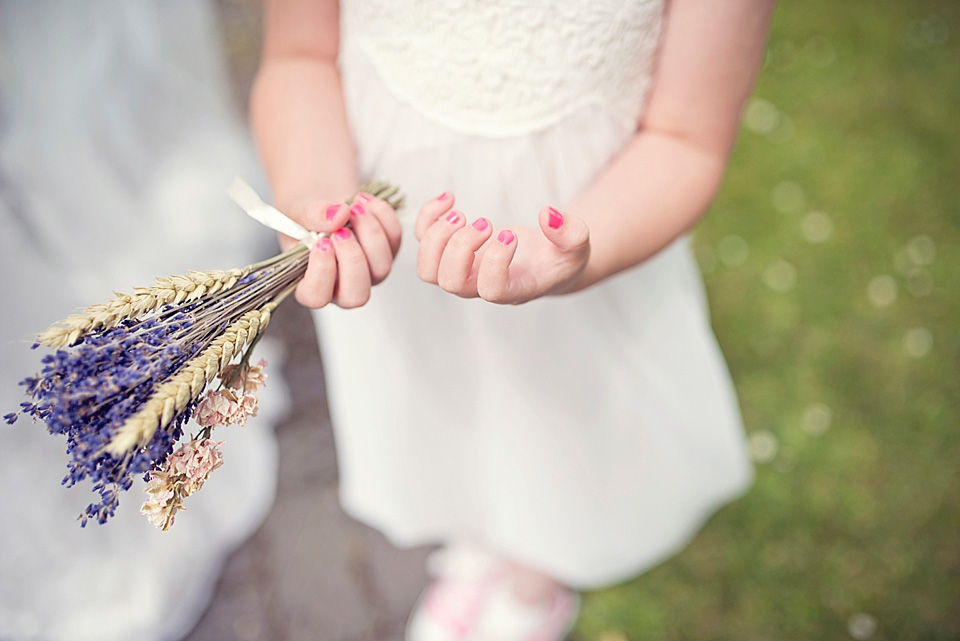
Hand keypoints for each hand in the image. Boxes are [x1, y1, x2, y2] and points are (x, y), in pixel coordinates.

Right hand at [281, 193, 401, 308]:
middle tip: (341, 231)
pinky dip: (382, 216)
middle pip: (357, 295)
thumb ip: (312, 216)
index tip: (321, 244)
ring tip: (353, 207)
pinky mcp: (389, 252)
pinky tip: (363, 200)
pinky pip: (394, 239)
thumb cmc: (308, 218)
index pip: (317, 297)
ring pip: (382, 268)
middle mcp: (344, 286)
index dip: (321, 274)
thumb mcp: (299, 213)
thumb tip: (337, 215)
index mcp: (313, 285)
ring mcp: (369, 272)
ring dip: (370, 234)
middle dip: (352, 260)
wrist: (328, 206)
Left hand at [414, 193, 589, 303]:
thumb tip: (548, 215)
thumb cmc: (562, 256)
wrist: (546, 261)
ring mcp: (464, 271)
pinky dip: (427, 217)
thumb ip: (572, 233)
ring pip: (428, 271)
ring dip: (436, 238)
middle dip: (460, 247)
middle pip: (451, 283)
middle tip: (484, 222)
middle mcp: (483, 285)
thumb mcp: (578, 245)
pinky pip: (423, 242)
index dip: (495, 262)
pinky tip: (448, 198)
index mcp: (515, 289)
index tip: (510, 234)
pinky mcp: (452, 252)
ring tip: (460, 214)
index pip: (492, 291)